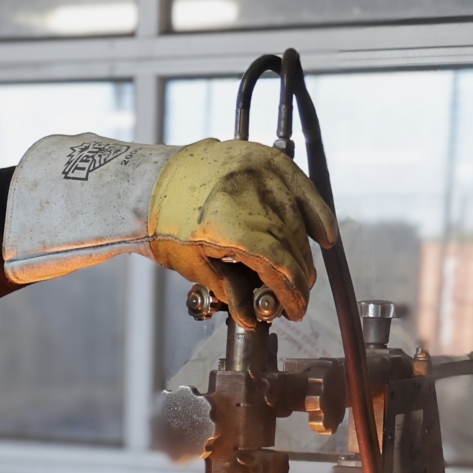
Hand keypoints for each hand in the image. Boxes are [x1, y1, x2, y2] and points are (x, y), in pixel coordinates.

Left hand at [147, 139, 337, 325]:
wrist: (148, 184)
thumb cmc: (164, 224)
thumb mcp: (194, 266)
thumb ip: (231, 290)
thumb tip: (252, 315)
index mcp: (230, 222)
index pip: (278, 263)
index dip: (292, 291)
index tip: (297, 309)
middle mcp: (249, 192)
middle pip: (291, 242)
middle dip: (298, 273)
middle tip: (297, 294)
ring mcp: (258, 171)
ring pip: (297, 218)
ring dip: (304, 250)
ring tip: (303, 272)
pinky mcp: (262, 158)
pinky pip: (300, 185)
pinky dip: (315, 210)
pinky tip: (324, 235)